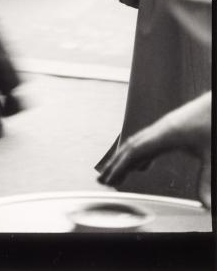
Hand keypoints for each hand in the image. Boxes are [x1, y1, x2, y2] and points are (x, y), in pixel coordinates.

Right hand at [98, 92, 211, 208]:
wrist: (216, 104)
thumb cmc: (212, 121)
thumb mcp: (211, 153)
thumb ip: (206, 179)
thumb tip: (205, 204)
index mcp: (165, 134)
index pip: (135, 152)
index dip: (120, 166)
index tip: (109, 179)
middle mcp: (161, 129)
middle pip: (131, 147)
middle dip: (115, 163)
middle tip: (102, 178)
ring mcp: (165, 128)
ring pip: (138, 144)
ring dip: (126, 159)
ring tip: (118, 173)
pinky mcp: (172, 129)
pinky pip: (149, 143)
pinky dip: (140, 155)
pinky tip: (144, 165)